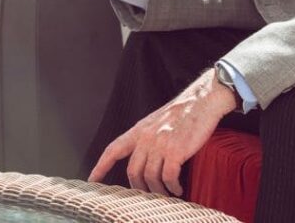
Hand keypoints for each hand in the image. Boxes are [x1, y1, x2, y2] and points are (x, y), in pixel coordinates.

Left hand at [88, 69, 236, 196]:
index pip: (113, 149)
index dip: (101, 166)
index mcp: (139, 130)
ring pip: (150, 177)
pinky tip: (177, 189)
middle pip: (132, 171)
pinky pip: (168, 177)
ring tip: (167, 193)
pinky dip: (172, 187)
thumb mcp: (157, 121)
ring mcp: (160, 144)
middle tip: (148, 194)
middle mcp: (146, 137)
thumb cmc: (183, 112)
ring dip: (158, 190)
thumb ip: (147, 137)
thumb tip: (142, 157)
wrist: (201, 100)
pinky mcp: (175, 150)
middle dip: (139, 186)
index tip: (93, 179)